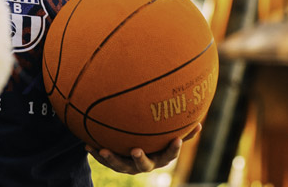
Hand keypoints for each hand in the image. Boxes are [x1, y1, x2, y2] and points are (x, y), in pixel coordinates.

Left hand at [86, 123, 201, 174]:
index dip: (173, 149)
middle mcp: (145, 164)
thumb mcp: (169, 135)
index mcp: (160, 157)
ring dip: (111, 159)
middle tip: (136, 150)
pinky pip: (105, 160)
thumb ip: (182, 130)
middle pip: (143, 165)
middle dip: (140, 159)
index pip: (169, 154)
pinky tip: (87, 145)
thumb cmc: (158, 139)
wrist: (135, 150)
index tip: (177, 139)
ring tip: (104, 150)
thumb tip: (200, 122)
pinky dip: (96, 153)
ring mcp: (129, 165)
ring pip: (120, 166)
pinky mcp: (116, 163)